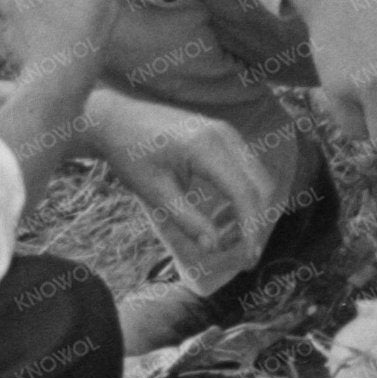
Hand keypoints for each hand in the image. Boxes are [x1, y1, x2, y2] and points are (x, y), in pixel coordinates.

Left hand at [81, 91, 276, 285]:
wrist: (116, 120)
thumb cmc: (130, 155)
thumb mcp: (154, 192)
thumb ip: (187, 220)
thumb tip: (213, 247)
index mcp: (207, 147)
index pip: (244, 193)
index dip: (251, 227)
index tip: (248, 257)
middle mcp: (224, 135)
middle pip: (260, 184)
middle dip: (257, 221)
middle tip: (245, 255)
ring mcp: (226, 132)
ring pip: (256, 176)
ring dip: (252, 208)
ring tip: (234, 238)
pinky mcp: (223, 135)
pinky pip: (245, 168)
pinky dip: (243, 194)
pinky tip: (226, 217)